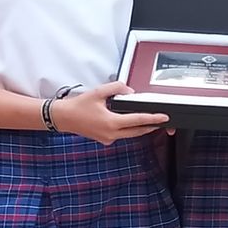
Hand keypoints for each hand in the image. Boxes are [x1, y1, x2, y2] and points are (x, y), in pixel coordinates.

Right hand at [51, 82, 167, 144]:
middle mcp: (111, 134)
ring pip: (130, 135)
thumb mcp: (99, 92)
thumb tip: (129, 91)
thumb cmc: (78, 106)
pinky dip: (128, 129)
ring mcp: (108, 138)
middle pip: (138, 132)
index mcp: (111, 123)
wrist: (64, 118)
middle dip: (151, 126)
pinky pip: (121, 135)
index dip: (153, 118)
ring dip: (140, 128)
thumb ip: (117, 88)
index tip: (163, 118)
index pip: (138, 120)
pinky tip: (131, 123)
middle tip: (161, 121)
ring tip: (150, 122)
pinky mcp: (105, 139)